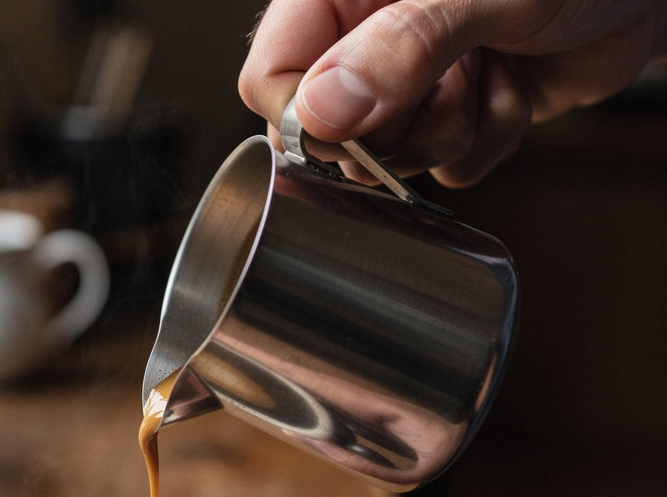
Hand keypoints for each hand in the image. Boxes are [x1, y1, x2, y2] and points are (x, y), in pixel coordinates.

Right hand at [239, 0, 666, 184]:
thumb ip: (401, 47)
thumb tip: (320, 112)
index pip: (273, 74)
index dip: (306, 115)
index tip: (355, 122)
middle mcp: (369, 36)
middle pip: (327, 133)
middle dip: (395, 130)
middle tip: (446, 82)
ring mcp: (412, 80)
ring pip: (388, 159)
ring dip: (451, 133)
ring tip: (490, 71)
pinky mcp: (454, 114)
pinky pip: (444, 171)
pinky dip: (487, 142)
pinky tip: (512, 87)